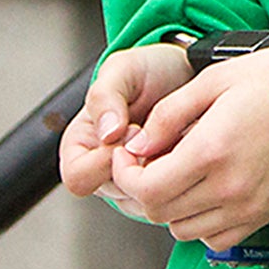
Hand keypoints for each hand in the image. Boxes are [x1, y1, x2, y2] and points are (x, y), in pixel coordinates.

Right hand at [60, 42, 192, 206]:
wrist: (185, 71)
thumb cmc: (148, 71)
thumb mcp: (123, 69)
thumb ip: (106, 96)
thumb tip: (107, 133)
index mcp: (81, 146)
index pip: (78, 177)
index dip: (103, 160)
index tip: (132, 132)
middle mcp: (103, 170)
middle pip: (115, 192)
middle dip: (142, 165)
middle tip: (160, 134)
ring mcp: (134, 181)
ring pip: (145, 199)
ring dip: (166, 169)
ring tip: (177, 135)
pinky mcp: (165, 185)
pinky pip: (173, 194)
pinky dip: (184, 172)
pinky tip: (189, 145)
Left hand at [110, 49, 268, 251]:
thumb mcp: (213, 80)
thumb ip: (168, 115)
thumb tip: (137, 146)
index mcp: (212, 150)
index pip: (147, 189)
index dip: (125, 174)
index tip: (129, 153)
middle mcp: (229, 186)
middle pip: (160, 212)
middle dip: (144, 187)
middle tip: (151, 160)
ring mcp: (248, 205)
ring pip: (183, 229)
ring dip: (171, 205)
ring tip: (181, 171)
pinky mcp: (262, 214)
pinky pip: (215, 237)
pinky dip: (201, 221)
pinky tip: (207, 189)